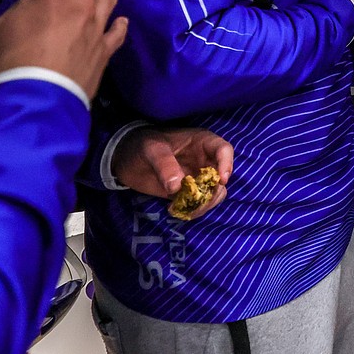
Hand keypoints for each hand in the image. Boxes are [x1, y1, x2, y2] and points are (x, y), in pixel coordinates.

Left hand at [112, 127, 232, 214]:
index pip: (223, 150)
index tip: (221, 180)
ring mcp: (196, 177)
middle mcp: (203, 159)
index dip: (226, 164)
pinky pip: (199, 203)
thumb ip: (164, 165)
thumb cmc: (142, 144)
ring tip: (185, 210)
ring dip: (204, 205)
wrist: (126, 158)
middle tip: (198, 203)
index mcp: (200, 142)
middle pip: (222, 176)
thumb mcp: (151, 149)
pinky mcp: (187, 192)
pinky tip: (175, 210)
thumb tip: (176, 186)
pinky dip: (192, 210)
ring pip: (213, 193)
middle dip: (215, 191)